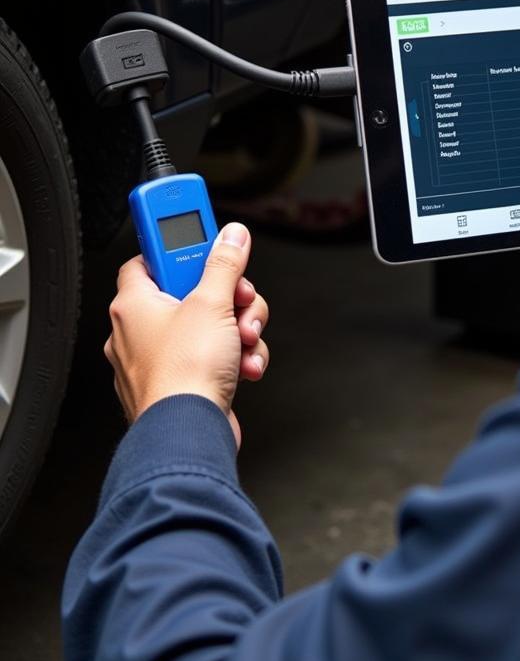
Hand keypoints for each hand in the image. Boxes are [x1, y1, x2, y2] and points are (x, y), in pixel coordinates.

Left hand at [104, 223, 269, 445]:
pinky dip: (234, 356)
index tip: (197, 227)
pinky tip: (243, 364)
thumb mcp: (213, 303)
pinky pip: (215, 355)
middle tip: (238, 296)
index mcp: (134, 303)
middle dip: (228, 295)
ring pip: (210, 324)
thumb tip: (231, 237)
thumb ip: (225, 265)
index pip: (149, 256)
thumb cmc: (183, 375)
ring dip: (238, 328)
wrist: (189, 433)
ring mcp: (162, 358)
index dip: (177, 242)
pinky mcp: (184, 381)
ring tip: (243, 338)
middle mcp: (141, 330)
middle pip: (192, 290)